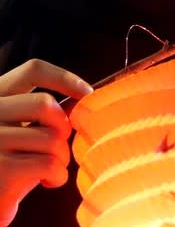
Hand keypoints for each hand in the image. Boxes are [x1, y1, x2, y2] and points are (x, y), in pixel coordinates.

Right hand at [0, 59, 92, 226]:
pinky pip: (48, 164)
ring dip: (62, 156)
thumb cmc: (14, 162)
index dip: (64, 77)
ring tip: (52, 167)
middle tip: (60, 145)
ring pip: (51, 137)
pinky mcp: (0, 169)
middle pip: (46, 104)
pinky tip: (49, 181)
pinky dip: (58, 175)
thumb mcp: (25, 129)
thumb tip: (84, 95)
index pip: (32, 71)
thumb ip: (45, 111)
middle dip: (63, 127)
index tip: (87, 92)